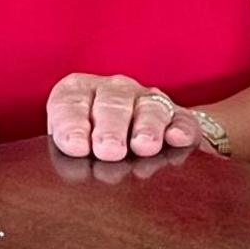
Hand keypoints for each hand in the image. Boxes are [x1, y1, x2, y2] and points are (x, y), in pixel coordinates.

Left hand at [47, 73, 200, 159]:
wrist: (123, 141)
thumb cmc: (84, 145)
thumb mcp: (67, 142)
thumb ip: (67, 147)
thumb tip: (74, 157)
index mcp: (78, 92)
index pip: (71, 103)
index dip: (73, 124)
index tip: (76, 147)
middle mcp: (113, 90)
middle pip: (112, 104)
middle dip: (111, 128)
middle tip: (109, 151)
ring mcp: (146, 101)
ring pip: (149, 109)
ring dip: (147, 127)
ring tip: (144, 146)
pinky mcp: (177, 116)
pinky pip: (182, 119)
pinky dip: (182, 128)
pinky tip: (177, 138)